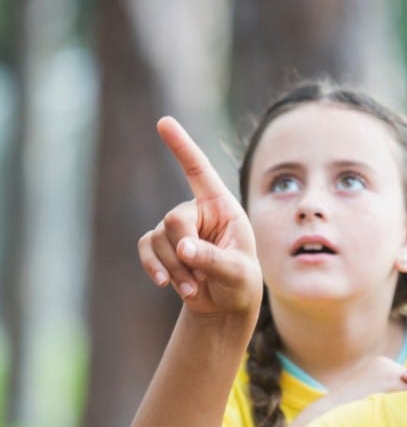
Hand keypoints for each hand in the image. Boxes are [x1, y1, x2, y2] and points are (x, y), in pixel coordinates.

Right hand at [138, 117, 262, 318]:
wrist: (225, 304)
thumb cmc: (240, 281)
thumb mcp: (236, 272)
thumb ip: (213, 258)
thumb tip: (183, 248)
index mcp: (222, 206)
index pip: (199, 170)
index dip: (182, 146)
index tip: (164, 122)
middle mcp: (197, 210)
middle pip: (174, 219)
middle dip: (183, 250)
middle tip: (199, 276)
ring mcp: (176, 226)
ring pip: (158, 238)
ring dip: (174, 268)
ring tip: (193, 287)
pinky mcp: (160, 244)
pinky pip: (146, 249)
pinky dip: (154, 268)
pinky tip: (166, 285)